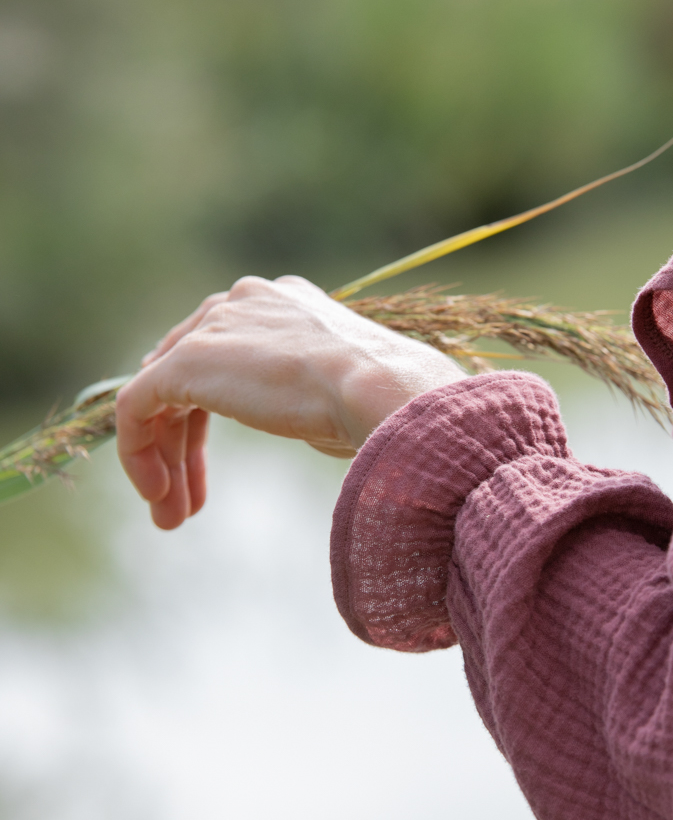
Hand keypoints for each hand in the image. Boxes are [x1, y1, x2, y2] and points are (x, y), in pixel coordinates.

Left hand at [116, 275, 464, 529]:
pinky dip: (140, 454)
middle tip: (185, 505)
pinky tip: (158, 495)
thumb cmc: (386, 403)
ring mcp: (213, 326)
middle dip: (183, 446)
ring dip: (166, 461)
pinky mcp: (185, 360)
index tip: (203, 471)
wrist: (385, 391)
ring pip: (163, 396)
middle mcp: (242, 302)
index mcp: (282, 304)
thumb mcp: (344, 392)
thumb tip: (314, 420)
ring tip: (172, 517)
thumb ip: (310, 394)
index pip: (225, 356)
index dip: (207, 417)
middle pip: (190, 377)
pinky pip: (140, 406)